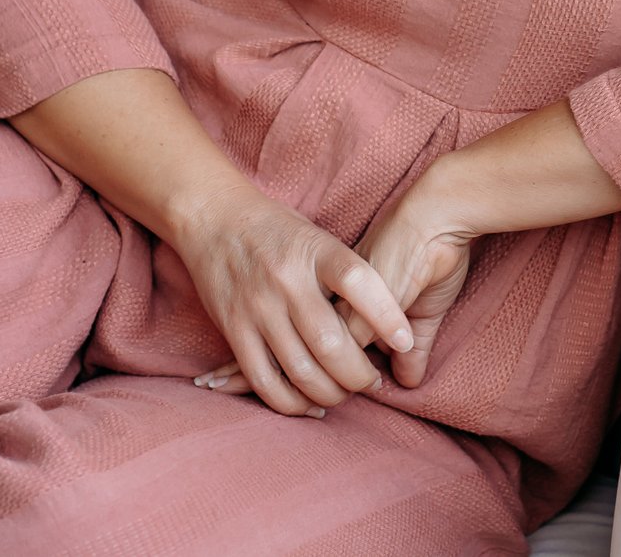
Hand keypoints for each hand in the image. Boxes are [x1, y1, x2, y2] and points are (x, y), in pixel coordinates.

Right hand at [169, 183, 416, 416]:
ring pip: (300, 369)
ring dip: (330, 392)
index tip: (406, 341)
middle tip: (373, 380)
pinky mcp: (234, 330)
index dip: (386, 315)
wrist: (214, 217)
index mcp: (316, 250)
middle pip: (330, 341)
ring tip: (346, 393)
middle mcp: (287, 281)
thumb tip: (384, 318)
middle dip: (359, 374)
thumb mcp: (318, 237)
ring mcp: (258, 308)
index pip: (358, 281)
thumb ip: (344, 273)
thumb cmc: (278, 229)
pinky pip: (264, 379)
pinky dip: (291, 402)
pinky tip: (311, 404)